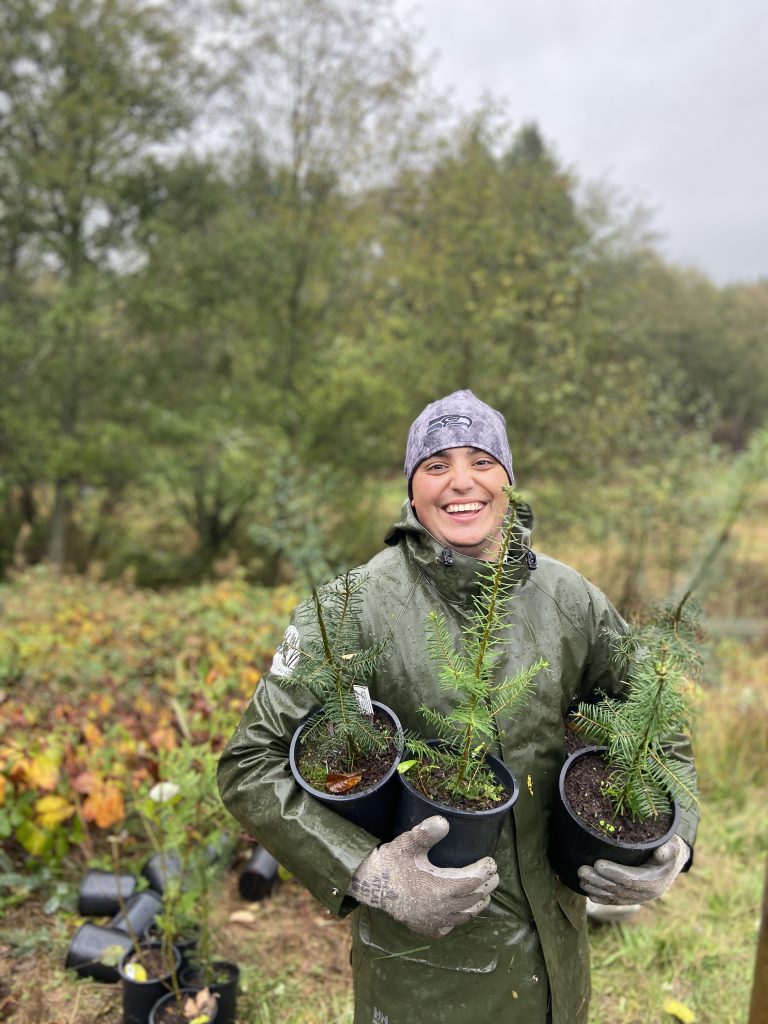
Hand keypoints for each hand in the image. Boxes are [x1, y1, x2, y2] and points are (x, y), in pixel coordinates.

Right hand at [347, 815, 498, 937]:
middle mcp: (442, 909)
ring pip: (465, 916)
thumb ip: (426, 833)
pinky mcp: (424, 927)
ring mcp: (434, 921)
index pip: (473, 881)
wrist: (368, 885)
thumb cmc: (390, 862)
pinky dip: (458, 919)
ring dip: (476, 904)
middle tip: (493, 874)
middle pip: (473, 899)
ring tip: (483, 893)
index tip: (491, 861)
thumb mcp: (408, 843)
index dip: (485, 871)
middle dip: (486, 886)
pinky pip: (449, 927)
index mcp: (442, 888)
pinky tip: (458, 913)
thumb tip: (444, 821)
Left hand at [577, 835, 689, 904]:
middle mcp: (646, 894)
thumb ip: (669, 849)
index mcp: (655, 882)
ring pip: (614, 896)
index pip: (631, 879)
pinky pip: (615, 901)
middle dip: (599, 881)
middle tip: (582, 870)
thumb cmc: (670, 850)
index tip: (598, 864)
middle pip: (619, 889)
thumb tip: (662, 852)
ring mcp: (638, 898)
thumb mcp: (673, 847)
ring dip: (596, 889)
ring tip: (581, 878)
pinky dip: (601, 898)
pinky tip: (588, 893)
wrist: (673, 864)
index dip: (614, 872)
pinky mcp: (632, 899)